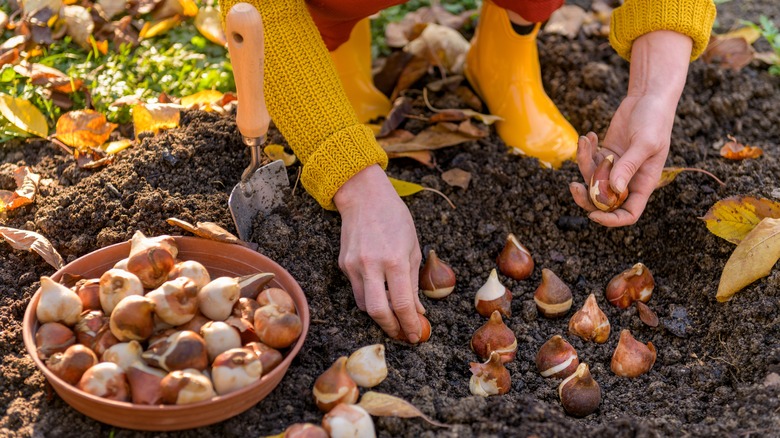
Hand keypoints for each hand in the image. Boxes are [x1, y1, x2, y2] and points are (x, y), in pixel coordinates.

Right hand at [333, 164, 425, 341]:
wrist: (364, 196)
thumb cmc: (395, 218)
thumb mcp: (413, 247)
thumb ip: (413, 282)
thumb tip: (417, 310)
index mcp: (395, 259)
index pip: (402, 303)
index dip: (410, 324)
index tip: (416, 335)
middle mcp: (372, 265)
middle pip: (378, 312)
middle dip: (391, 328)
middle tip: (402, 334)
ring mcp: (354, 265)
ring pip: (364, 305)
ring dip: (380, 315)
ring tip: (394, 317)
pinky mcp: (343, 264)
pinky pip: (357, 290)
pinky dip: (370, 297)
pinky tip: (380, 293)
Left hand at [570, 30, 692, 226]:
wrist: (648, 98)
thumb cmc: (654, 120)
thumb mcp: (645, 143)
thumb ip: (629, 166)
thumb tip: (614, 188)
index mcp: (643, 184)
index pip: (628, 213)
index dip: (612, 220)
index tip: (593, 215)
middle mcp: (628, 180)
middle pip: (604, 202)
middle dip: (586, 197)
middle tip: (573, 186)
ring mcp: (614, 168)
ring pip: (591, 179)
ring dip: (583, 163)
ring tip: (585, 140)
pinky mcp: (605, 155)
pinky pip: (589, 161)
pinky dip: (585, 151)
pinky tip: (589, 136)